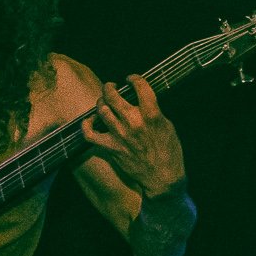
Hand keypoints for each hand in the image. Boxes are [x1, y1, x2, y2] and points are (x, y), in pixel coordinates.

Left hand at [81, 74, 186, 197]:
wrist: (162, 177)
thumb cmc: (169, 152)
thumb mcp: (167, 125)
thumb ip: (153, 110)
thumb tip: (141, 99)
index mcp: (151, 115)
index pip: (140, 86)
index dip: (134, 78)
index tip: (131, 78)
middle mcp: (133, 122)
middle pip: (113, 95)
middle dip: (110, 86)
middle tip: (112, 86)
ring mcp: (119, 135)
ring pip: (101, 109)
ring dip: (101, 101)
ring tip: (104, 100)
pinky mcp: (111, 148)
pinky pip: (90, 134)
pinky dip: (87, 125)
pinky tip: (90, 120)